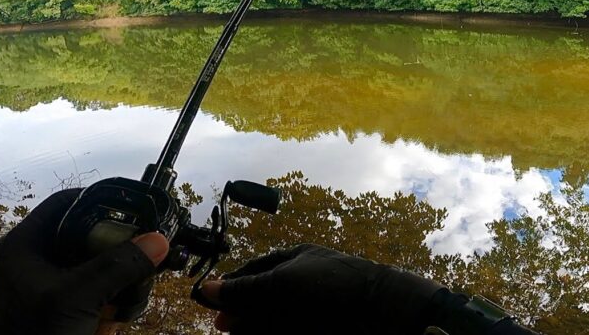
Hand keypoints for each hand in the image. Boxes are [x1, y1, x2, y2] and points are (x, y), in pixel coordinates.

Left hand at [0, 189, 169, 334]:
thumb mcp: (75, 297)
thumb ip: (116, 268)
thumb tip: (158, 241)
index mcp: (26, 243)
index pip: (66, 202)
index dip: (99, 199)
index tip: (132, 206)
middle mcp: (39, 257)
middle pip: (88, 233)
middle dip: (119, 244)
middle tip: (143, 249)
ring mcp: (53, 282)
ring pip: (98, 262)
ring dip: (121, 275)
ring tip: (137, 285)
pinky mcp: (67, 303)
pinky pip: (99, 288)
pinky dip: (116, 297)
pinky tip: (125, 309)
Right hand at [201, 244, 444, 334]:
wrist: (382, 312)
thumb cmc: (331, 286)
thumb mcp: (283, 283)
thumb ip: (246, 289)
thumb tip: (206, 289)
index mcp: (296, 260)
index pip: (255, 271)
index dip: (234, 288)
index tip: (214, 306)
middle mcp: (302, 282)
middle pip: (263, 298)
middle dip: (243, 312)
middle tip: (224, 328)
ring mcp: (312, 307)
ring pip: (274, 318)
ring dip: (254, 327)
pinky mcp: (318, 327)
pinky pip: (289, 328)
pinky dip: (273, 332)